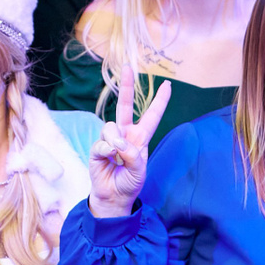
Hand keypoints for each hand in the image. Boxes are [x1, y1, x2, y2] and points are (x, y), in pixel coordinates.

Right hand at [88, 71, 172, 217]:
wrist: (113, 197)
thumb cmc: (130, 182)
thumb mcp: (139, 171)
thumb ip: (133, 155)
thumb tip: (118, 142)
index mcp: (140, 137)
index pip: (152, 115)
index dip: (160, 101)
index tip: (167, 85)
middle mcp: (125, 134)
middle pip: (125, 105)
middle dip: (127, 86)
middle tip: (128, 67)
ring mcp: (110, 139)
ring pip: (110, 126)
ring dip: (115, 141)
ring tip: (117, 156)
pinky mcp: (97, 148)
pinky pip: (101, 142)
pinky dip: (106, 151)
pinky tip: (108, 160)